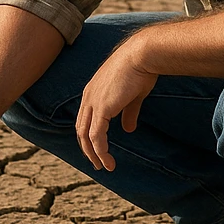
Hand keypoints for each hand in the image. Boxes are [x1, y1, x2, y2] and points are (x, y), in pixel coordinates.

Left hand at [75, 35, 157, 170]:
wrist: (142, 56)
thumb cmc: (140, 70)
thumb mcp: (133, 95)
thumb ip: (128, 112)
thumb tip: (129, 129)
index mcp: (93, 91)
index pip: (84, 118)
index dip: (88, 135)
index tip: (97, 149)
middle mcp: (88, 97)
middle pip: (81, 129)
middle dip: (88, 148)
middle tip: (97, 163)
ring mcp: (93, 102)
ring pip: (86, 135)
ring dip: (94, 154)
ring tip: (104, 167)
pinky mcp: (102, 108)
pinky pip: (96, 136)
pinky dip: (101, 151)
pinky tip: (108, 161)